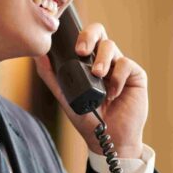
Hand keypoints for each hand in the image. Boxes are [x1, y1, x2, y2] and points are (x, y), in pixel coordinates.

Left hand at [34, 22, 147, 158]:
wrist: (109, 140)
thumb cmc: (88, 119)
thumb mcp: (65, 97)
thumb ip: (51, 77)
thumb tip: (37, 56)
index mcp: (88, 61)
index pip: (84, 37)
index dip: (79, 35)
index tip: (71, 48)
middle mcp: (105, 60)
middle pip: (99, 31)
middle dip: (89, 35)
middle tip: (81, 50)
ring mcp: (120, 66)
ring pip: (111, 46)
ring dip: (102, 59)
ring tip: (97, 75)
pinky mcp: (136, 75)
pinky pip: (126, 64)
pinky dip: (117, 77)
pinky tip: (112, 93)